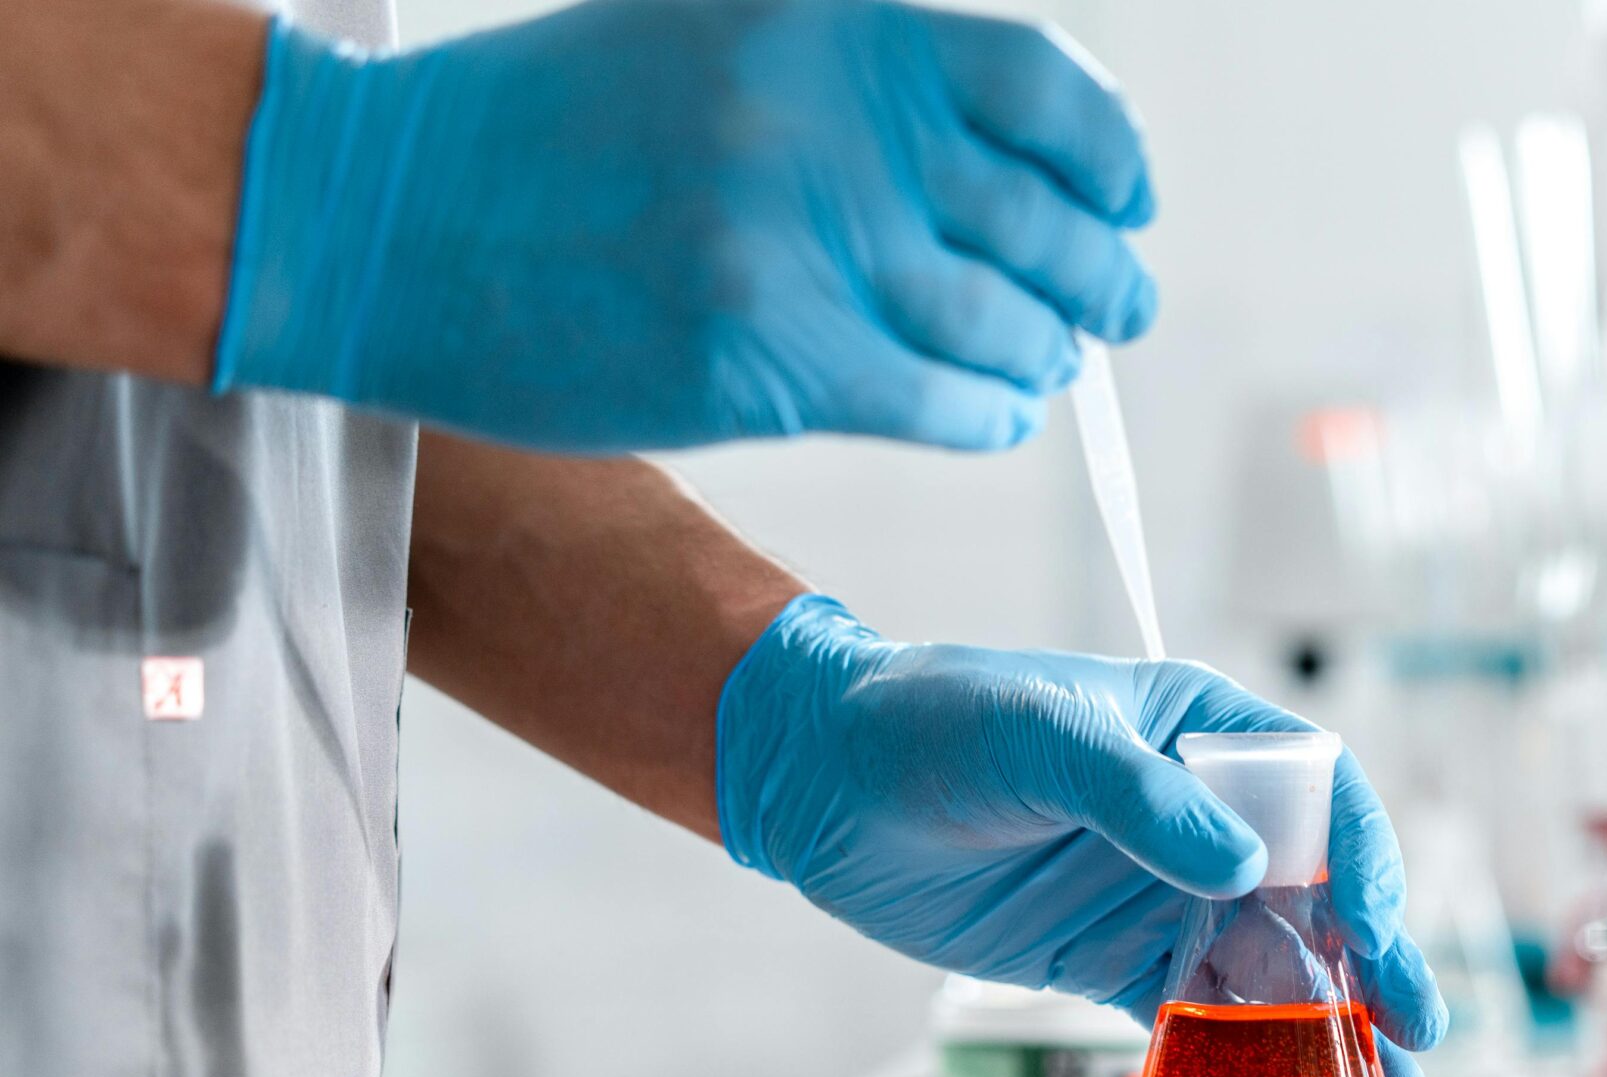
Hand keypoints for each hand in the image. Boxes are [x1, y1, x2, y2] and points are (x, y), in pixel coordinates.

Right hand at [214, 0, 1156, 452]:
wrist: (382, 218)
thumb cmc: (543, 134)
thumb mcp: (710, 34)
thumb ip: (854, 82)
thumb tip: (1002, 165)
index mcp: (831, 26)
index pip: (1045, 91)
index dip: (1113, 160)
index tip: (1129, 203)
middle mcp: (832, 124)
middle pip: (1043, 220)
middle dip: (1103, 277)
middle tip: (1119, 307)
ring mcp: (802, 244)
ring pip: (1002, 324)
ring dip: (1045, 353)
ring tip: (1047, 364)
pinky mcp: (769, 358)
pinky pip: (940, 399)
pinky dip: (989, 412)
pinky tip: (996, 411)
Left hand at [716, 596, 1446, 1076]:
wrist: (818, 782)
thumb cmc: (929, 723)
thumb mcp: (1035, 736)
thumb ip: (1138, 797)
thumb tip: (1238, 870)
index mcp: (1203, 731)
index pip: (1321, 794)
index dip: (1366, 863)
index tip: (1379, 932)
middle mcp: (1201, 815)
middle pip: (1316, 893)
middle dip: (1374, 965)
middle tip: (1419, 1035)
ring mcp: (1160, 891)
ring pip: (1268, 966)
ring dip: (1327, 1029)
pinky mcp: (1110, 957)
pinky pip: (1192, 1017)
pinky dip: (1238, 1065)